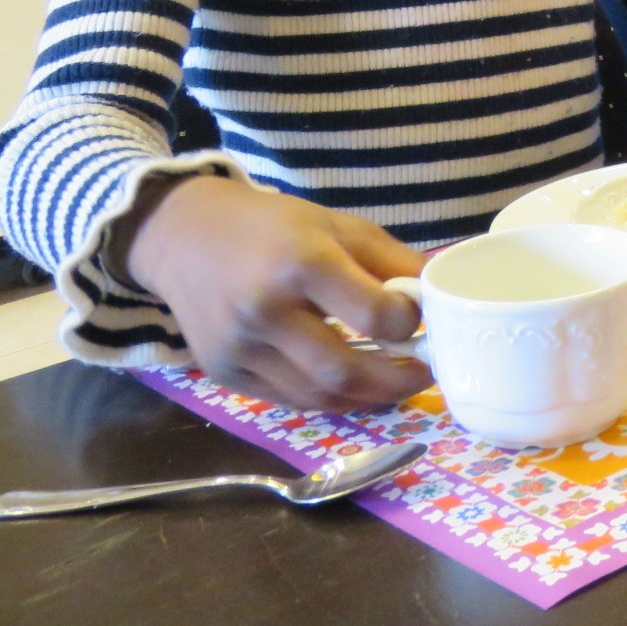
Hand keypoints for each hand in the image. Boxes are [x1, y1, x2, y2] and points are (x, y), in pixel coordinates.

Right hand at [124, 176, 429, 411]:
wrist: (187, 237)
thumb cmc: (273, 227)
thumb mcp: (339, 226)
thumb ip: (392, 260)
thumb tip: (439, 294)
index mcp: (302, 264)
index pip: (373, 315)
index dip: (408, 324)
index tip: (418, 319)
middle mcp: (266, 312)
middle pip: (344, 370)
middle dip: (396, 381)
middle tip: (423, 374)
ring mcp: (240, 350)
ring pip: (318, 396)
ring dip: (366, 398)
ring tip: (394, 383)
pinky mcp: (224, 375)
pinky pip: (290, 400)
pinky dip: (329, 398)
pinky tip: (353, 385)